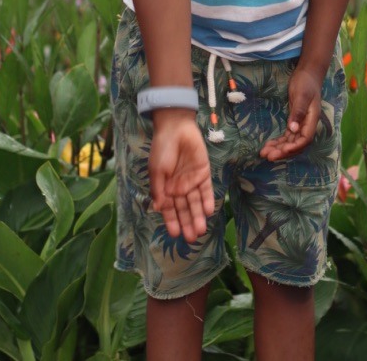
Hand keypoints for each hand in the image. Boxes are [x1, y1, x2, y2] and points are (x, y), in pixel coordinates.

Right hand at [149, 111, 214, 242]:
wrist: (176, 128)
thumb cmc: (162, 149)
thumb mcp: (157, 170)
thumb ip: (159, 189)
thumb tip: (158, 208)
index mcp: (165, 188)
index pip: (170, 210)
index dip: (172, 222)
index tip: (175, 235)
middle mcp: (179, 188)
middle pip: (184, 209)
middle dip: (188, 223)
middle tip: (191, 239)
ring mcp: (192, 181)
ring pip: (196, 202)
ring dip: (198, 216)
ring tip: (200, 230)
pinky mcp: (204, 173)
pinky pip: (206, 189)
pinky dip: (207, 200)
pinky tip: (209, 211)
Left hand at [260, 66, 321, 160]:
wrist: (307, 73)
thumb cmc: (306, 82)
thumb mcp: (302, 95)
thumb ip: (298, 112)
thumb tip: (293, 129)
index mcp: (312, 120)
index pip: (305, 139)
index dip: (294, 147)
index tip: (282, 151)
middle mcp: (307, 125)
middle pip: (296, 144)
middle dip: (283, 151)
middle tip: (268, 156)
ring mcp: (300, 123)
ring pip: (290, 141)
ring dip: (279, 148)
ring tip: (264, 153)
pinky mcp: (294, 120)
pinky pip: (287, 135)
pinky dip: (279, 141)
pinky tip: (269, 145)